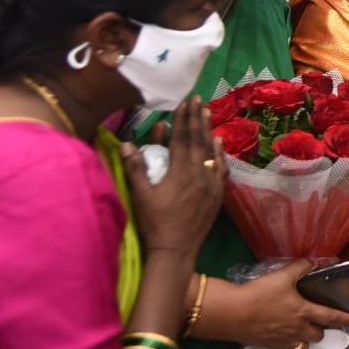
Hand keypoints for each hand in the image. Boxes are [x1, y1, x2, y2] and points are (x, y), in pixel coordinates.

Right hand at [123, 96, 224, 259]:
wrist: (176, 249)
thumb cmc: (154, 223)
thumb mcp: (140, 196)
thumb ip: (136, 168)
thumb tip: (127, 144)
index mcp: (179, 172)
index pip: (181, 139)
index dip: (182, 119)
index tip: (183, 102)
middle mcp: (199, 174)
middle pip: (198, 140)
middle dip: (196, 118)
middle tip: (197, 99)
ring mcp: (210, 183)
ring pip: (211, 151)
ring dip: (208, 130)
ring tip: (208, 112)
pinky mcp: (217, 193)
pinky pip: (221, 168)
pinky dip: (220, 152)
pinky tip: (218, 142)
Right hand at [202, 259, 348, 348]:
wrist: (233, 313)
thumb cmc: (261, 293)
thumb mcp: (283, 275)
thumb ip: (301, 267)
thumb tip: (312, 262)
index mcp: (305, 312)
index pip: (331, 317)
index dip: (346, 319)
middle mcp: (298, 329)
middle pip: (318, 335)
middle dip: (322, 329)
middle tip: (320, 321)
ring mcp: (284, 340)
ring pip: (304, 344)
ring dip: (307, 338)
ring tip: (304, 329)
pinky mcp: (270, 346)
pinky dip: (291, 344)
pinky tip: (286, 336)